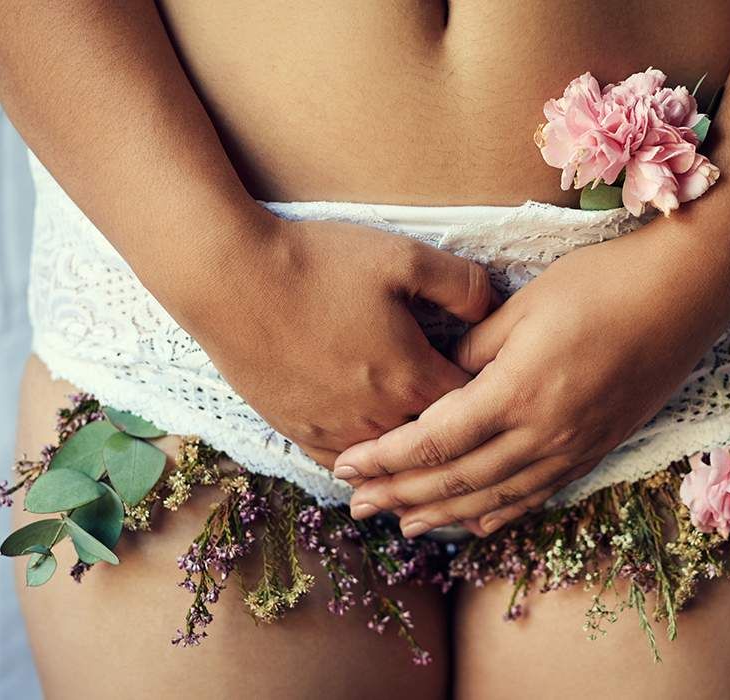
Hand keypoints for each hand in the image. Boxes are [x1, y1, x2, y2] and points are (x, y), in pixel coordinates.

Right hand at [168, 210, 496, 466]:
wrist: (229, 277)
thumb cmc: (317, 262)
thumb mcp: (403, 256)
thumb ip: (461, 283)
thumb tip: (494, 307)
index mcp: (410, 377)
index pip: (472, 408)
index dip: (490, 399)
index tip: (500, 388)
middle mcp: (376, 417)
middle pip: (433, 446)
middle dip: (457, 439)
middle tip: (479, 436)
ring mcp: (333, 429)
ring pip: (388, 464)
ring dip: (412, 461)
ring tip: (433, 462)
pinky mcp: (296, 429)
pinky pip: (341, 465)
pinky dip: (364, 467)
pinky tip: (373, 466)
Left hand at [333, 218, 729, 535]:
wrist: (683, 293)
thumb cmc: (602, 284)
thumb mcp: (524, 306)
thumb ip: (476, 350)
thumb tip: (443, 379)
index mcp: (517, 392)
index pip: (435, 441)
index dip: (387, 459)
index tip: (347, 465)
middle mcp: (544, 432)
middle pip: (458, 480)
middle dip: (402, 495)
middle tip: (358, 506)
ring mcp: (574, 446)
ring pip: (497, 496)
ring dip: (446, 515)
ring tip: (405, 524)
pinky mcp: (597, 447)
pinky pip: (540, 492)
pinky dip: (503, 512)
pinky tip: (479, 523)